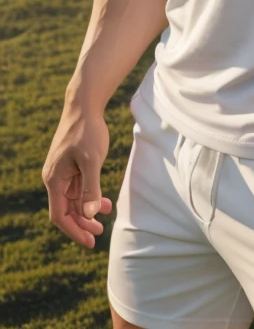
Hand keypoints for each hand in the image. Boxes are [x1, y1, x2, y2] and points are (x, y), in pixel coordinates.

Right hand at [42, 104, 111, 248]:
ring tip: (104, 219)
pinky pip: (79, 189)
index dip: (74, 230)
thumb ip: (91, 188)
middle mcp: (55, 178)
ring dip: (88, 211)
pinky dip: (90, 197)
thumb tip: (89, 213)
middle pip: (66, 210)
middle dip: (81, 223)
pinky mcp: (71, 166)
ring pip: (73, 200)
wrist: (84, 106)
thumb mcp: (91, 160)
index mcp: (54, 180)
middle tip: (99, 234)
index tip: (90, 241)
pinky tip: (105, 203)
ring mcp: (63, 172)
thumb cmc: (87, 131)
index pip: (59, 215)